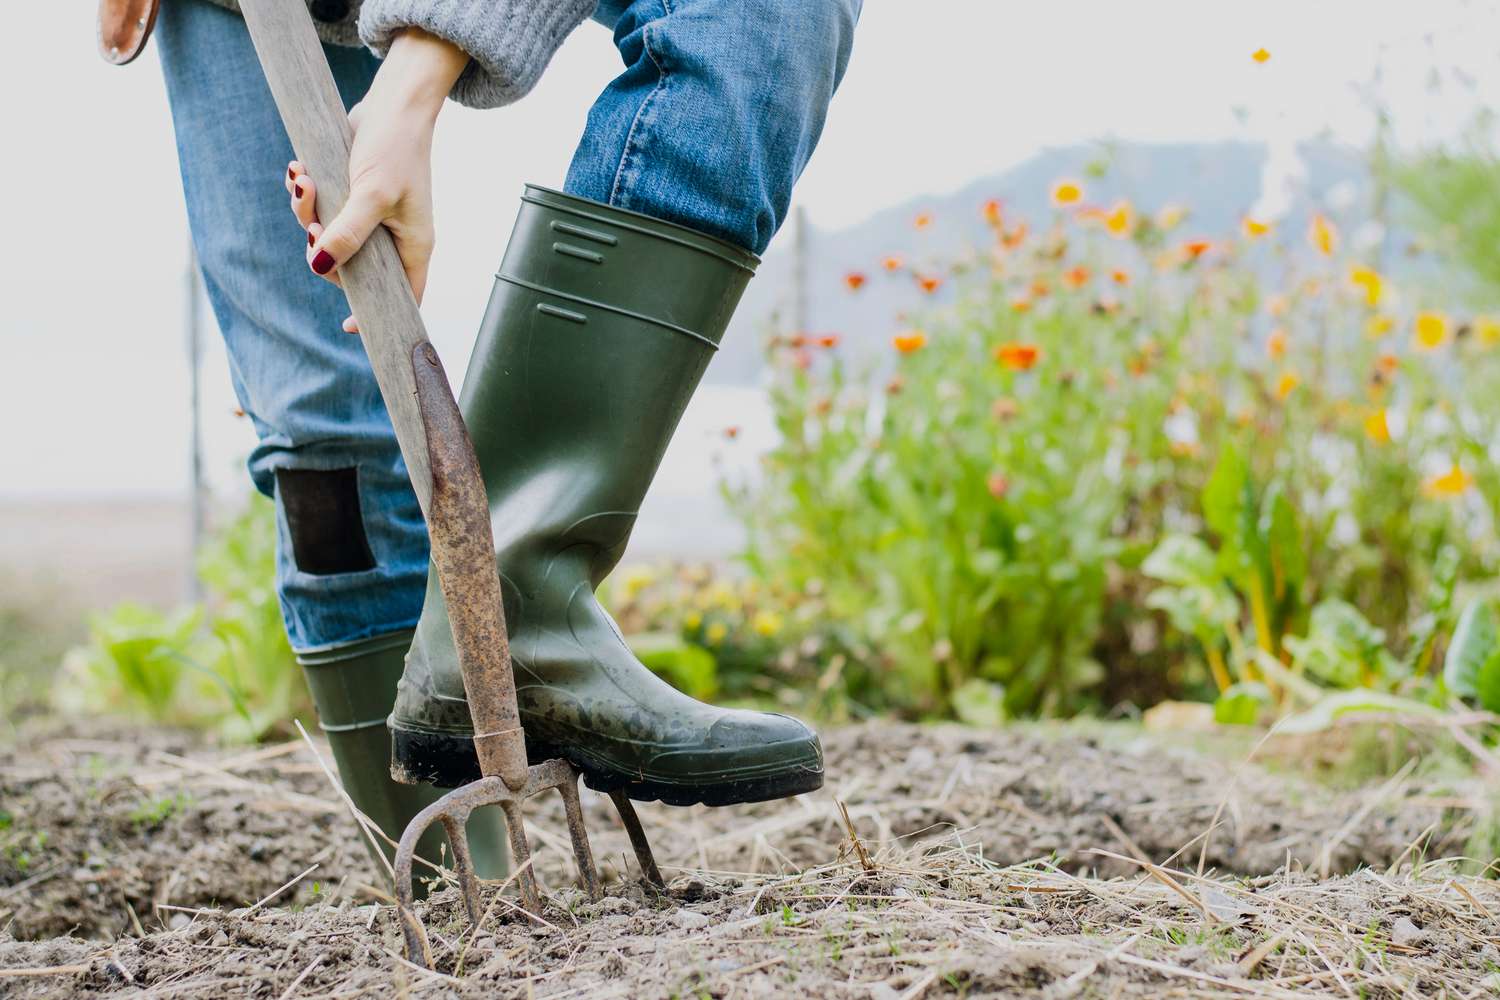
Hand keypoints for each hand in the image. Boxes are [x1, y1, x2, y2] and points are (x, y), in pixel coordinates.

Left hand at [284, 28, 467, 331]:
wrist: (394, 102)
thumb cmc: (395, 149)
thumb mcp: (371, 195)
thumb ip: (347, 234)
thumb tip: (319, 267)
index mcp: (413, 246)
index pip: (403, 297)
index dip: (377, 314)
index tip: (348, 326)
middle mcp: (394, 236)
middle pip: (353, 267)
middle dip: (322, 248)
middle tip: (310, 226)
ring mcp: (374, 216)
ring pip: (331, 236)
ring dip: (306, 212)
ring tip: (302, 181)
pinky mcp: (353, 195)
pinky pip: (323, 210)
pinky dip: (308, 195)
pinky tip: (301, 171)